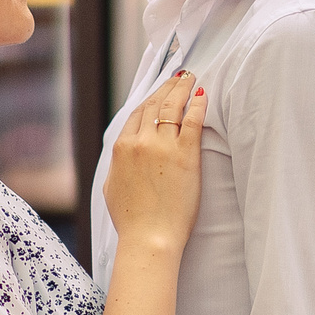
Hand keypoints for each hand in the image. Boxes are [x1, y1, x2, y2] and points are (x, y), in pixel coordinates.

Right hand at [104, 72, 205, 250]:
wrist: (149, 237)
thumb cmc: (131, 220)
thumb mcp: (111, 187)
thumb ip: (117, 164)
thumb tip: (122, 154)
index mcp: (121, 148)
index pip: (137, 113)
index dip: (150, 98)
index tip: (159, 91)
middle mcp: (140, 142)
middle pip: (155, 104)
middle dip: (167, 87)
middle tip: (179, 77)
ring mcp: (163, 146)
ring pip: (173, 107)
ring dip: (183, 88)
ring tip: (192, 78)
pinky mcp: (186, 155)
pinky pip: (193, 121)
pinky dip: (198, 105)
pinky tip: (203, 95)